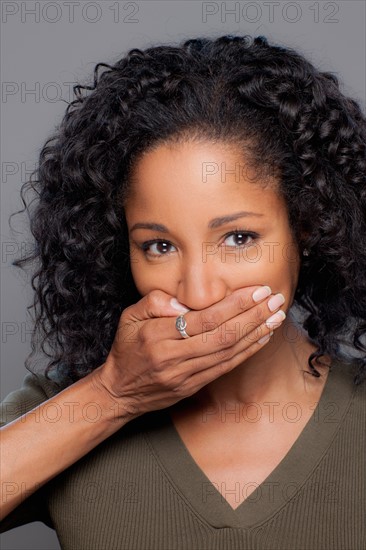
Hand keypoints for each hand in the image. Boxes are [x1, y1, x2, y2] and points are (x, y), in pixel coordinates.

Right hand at [92, 286, 285, 417]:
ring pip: (227, 353)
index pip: (204, 319)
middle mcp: (173, 357)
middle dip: (254, 316)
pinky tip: (262, 337)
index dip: (235, 305)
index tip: (257, 291)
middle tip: (276, 299)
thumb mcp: (129, 316)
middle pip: (222, 336)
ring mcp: (184, 375)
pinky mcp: (193, 387)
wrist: (119, 391)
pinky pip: (225, 368)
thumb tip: (185, 302)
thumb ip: (155, 302)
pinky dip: (246, 352)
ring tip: (277, 316)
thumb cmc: (127, 348)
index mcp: (157, 335)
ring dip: (256, 333)